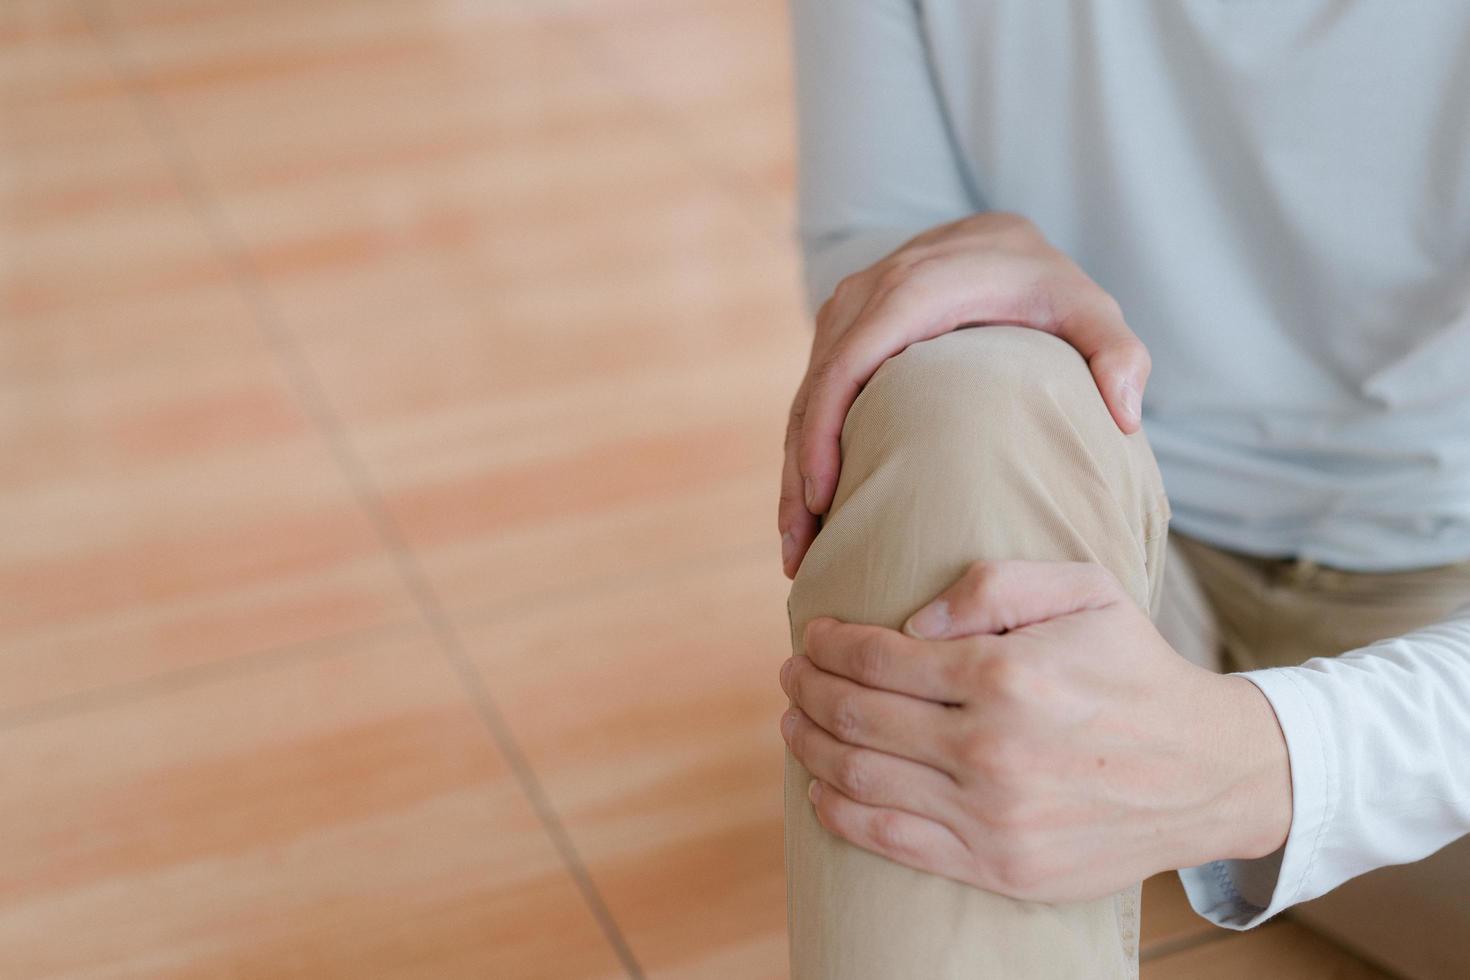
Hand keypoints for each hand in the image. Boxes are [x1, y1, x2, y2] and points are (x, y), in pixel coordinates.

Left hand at [778, 560, 1292, 901]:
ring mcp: (992, 817)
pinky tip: (820, 788)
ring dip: (810, 747)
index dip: (828, 645)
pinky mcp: (999, 867)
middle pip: (855, 718)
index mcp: (1007, 676)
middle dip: (807, 691)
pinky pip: (889, 842)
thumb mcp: (1084, 589)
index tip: (811, 636)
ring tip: (795, 723)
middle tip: (791, 675)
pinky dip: (838, 812)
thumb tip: (911, 624)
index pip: (877, 658)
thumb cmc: (1134, 668)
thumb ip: (993, 586)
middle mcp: (991, 750)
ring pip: (859, 780)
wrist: (1206, 771)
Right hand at [779, 213, 1150, 577]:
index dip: (826, 434)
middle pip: (812, 394)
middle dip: (799, 478)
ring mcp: (843, 314)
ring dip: (793, 476)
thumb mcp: (1088, 308)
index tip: (825, 501)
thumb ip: (1117, 351)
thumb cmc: (1043, 283)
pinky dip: (804, 453)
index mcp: (913, 290)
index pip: (849, 367)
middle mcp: (864, 296)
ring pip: (802, 400)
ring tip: (797, 552)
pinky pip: (810, 396)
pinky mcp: (837, 333)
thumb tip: (1126, 416)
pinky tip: (810, 512)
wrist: (996, 239)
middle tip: (801, 556)